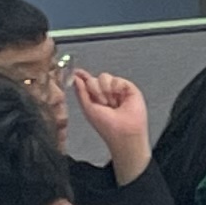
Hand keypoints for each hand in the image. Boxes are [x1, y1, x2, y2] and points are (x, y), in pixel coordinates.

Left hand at [67, 66, 150, 180]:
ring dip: (105, 90)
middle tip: (102, 103)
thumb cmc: (106, 125)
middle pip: (94, 79)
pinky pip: (117, 79)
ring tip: (111, 103)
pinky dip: (116, 88)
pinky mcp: (129, 88)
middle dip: (95, 90)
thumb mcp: (88, 108)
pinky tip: (119, 98)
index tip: (77, 72)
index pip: (88, 82)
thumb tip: (76, 77)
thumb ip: (81, 92)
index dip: (82, 77)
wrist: (123, 131)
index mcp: (95, 97)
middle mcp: (106, 92)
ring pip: (105, 77)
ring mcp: (117, 90)